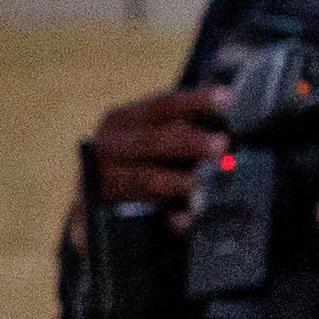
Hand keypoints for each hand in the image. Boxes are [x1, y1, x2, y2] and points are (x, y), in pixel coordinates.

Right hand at [80, 84, 231, 216]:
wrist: (91, 205)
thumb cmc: (135, 165)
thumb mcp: (149, 142)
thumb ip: (179, 134)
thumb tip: (224, 134)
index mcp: (123, 120)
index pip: (162, 106)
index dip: (195, 101)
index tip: (227, 98)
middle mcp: (109, 145)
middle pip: (152, 140)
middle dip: (190, 143)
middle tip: (221, 145)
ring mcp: (103, 178)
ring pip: (145, 179)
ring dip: (179, 182)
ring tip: (205, 186)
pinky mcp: (103, 209)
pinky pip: (139, 214)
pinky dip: (167, 217)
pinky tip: (185, 220)